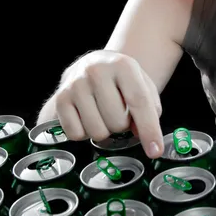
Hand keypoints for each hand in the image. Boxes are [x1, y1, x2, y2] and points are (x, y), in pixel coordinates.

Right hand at [46, 50, 163, 157]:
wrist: (96, 64)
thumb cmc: (123, 80)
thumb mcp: (143, 85)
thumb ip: (150, 110)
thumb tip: (141, 135)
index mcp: (122, 66)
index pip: (138, 102)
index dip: (149, 129)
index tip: (155, 152)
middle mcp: (96, 71)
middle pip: (117, 122)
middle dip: (123, 125)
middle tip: (119, 113)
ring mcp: (75, 85)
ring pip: (97, 131)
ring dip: (105, 130)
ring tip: (103, 114)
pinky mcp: (60, 99)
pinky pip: (76, 134)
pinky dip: (85, 133)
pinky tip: (88, 117)